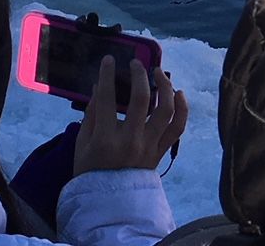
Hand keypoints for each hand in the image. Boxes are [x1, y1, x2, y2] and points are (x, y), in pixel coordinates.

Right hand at [72, 57, 186, 175]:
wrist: (110, 203)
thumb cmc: (91, 172)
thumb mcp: (82, 145)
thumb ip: (91, 115)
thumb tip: (98, 87)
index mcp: (106, 139)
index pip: (107, 98)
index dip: (107, 75)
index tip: (109, 60)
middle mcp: (131, 140)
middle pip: (141, 99)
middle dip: (139, 74)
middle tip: (135, 63)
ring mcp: (149, 146)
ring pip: (165, 110)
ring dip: (164, 87)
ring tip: (158, 73)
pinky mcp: (161, 152)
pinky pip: (177, 128)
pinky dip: (182, 109)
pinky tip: (178, 93)